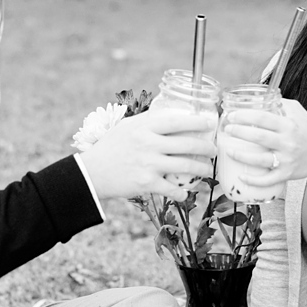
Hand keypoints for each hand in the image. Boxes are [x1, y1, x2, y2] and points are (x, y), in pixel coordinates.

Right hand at [81, 106, 217, 200]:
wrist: (92, 172)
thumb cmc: (111, 147)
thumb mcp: (128, 126)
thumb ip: (149, 120)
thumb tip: (172, 113)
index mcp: (145, 127)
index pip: (177, 121)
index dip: (197, 122)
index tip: (210, 124)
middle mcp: (149, 143)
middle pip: (187, 144)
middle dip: (206, 148)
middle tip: (214, 151)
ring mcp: (149, 164)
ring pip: (185, 166)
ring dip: (201, 169)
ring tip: (207, 170)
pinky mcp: (146, 183)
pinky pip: (172, 189)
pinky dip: (181, 193)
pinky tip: (186, 193)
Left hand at [219, 99, 306, 191]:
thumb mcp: (299, 113)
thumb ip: (280, 104)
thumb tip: (259, 98)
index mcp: (290, 125)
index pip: (264, 117)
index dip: (245, 116)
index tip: (232, 115)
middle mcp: (288, 142)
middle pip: (259, 137)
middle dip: (239, 132)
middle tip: (227, 129)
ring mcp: (287, 159)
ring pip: (260, 159)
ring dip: (241, 156)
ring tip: (229, 150)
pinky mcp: (286, 174)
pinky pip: (268, 179)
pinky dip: (254, 180)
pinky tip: (242, 176)